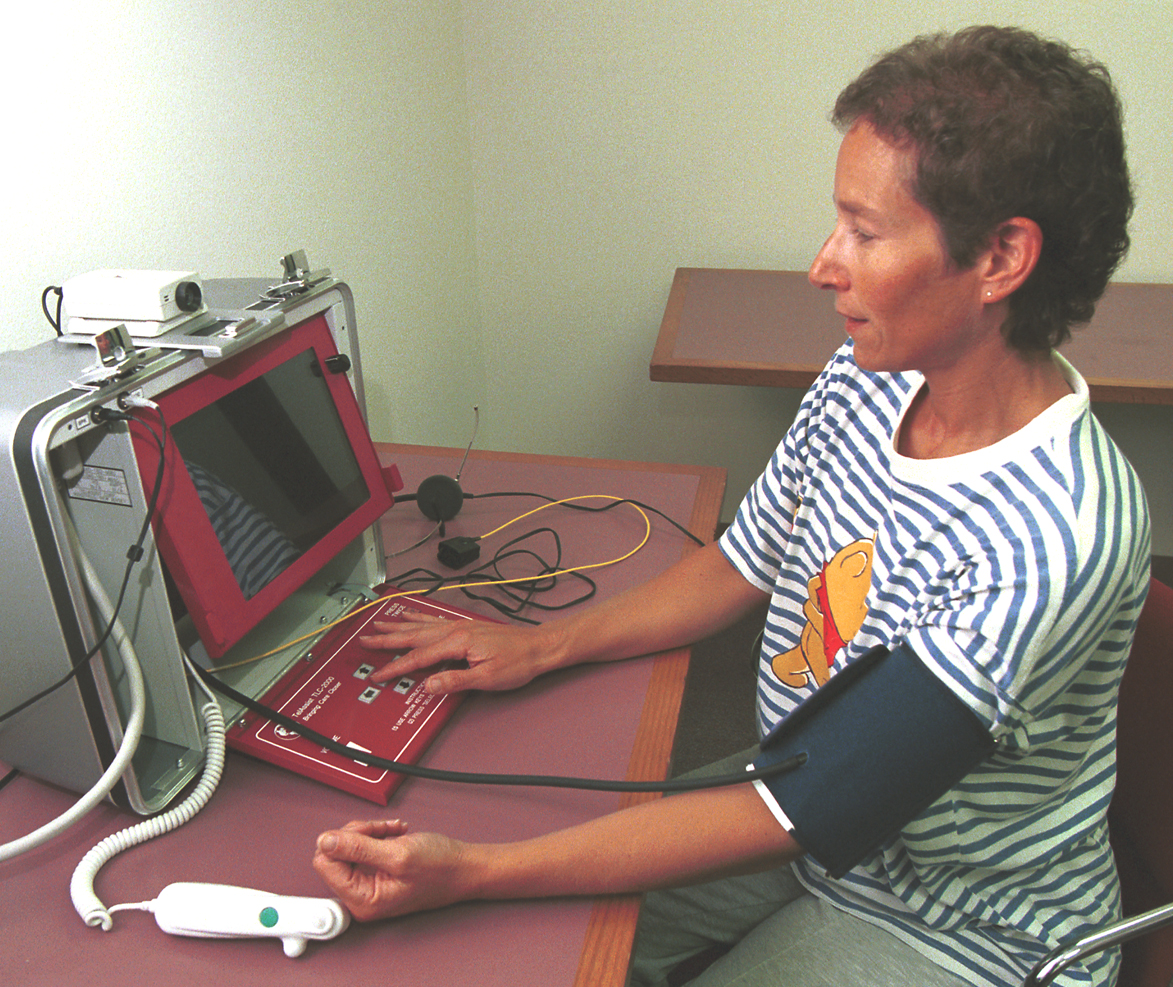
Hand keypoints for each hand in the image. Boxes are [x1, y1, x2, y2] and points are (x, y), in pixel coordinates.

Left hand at [312, 819, 472, 921]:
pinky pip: (362, 848)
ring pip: (348, 847)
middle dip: (358, 835)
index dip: (343, 841)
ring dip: (369, 832)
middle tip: (382, 832)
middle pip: (335, 854)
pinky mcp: (375, 874)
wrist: (464, 868)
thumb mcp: (398, 854)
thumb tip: (325, 841)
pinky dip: (376, 835)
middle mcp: (361, 897)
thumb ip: (358, 848)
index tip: (367, 834)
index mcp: (362, 901)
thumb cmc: (440, 869)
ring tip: (391, 832)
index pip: (325, 864)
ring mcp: (368, 885)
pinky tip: (393, 834)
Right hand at [361, 612, 561, 694]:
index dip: (395, 667)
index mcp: (457, 642)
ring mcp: (461, 627)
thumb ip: (454, 682)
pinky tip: (412, 616)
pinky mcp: (467, 628)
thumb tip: (428, 685)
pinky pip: (435, 621)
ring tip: (380, 624)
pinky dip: (419, 618)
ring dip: (400, 626)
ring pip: (422, 626)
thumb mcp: (486, 678)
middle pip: (414, 636)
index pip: (418, 658)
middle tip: (365, 639)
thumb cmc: (518, 662)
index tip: (378, 674)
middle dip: (388, 639)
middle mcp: (456, 631)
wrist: (539, 647)